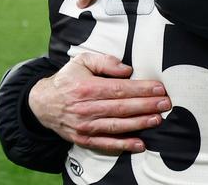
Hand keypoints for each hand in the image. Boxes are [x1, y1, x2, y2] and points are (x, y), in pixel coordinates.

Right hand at [28, 53, 170, 152]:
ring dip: (139, 124)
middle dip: (146, 105)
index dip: (141, 89)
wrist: (42, 103)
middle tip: (165, 103)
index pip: (120, 89)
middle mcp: (86, 108)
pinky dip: (123, 145)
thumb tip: (127, 70)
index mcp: (87, 88)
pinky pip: (105, 144)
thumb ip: (106, 62)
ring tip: (157, 119)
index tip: (159, 88)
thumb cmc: (68, 79)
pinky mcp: (83, 139)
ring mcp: (84, 126)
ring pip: (117, 126)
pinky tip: (140, 144)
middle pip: (122, 108)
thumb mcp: (83, 61)